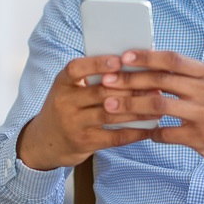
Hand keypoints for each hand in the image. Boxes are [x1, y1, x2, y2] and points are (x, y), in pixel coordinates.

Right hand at [16, 55, 154, 170]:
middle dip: (131, 88)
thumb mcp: (69, 90)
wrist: (44, 142)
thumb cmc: (66, 109)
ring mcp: (73, 124)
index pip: (76, 69)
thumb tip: (130, 66)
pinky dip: (134, 132)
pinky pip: (114, 136)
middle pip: (100, 92)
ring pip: (110, 114)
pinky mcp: (84, 142)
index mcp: (62, 83)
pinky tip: (150, 128)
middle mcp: (64, 102)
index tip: (119, 60)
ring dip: (138, 109)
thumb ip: (91, 79)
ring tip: (159, 105)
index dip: (97, 64)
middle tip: (155, 84)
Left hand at [95, 50, 203, 175]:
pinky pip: (167, 133)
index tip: (123, 57)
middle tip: (107, 82)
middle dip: (130, 80)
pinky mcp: (201, 137)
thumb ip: (187, 76)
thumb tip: (150, 66)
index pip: (173, 59)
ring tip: (112, 105)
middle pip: (162, 80)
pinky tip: (142, 131)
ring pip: (159, 105)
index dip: (146, 57)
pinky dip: (151, 132)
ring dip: (132, 105)